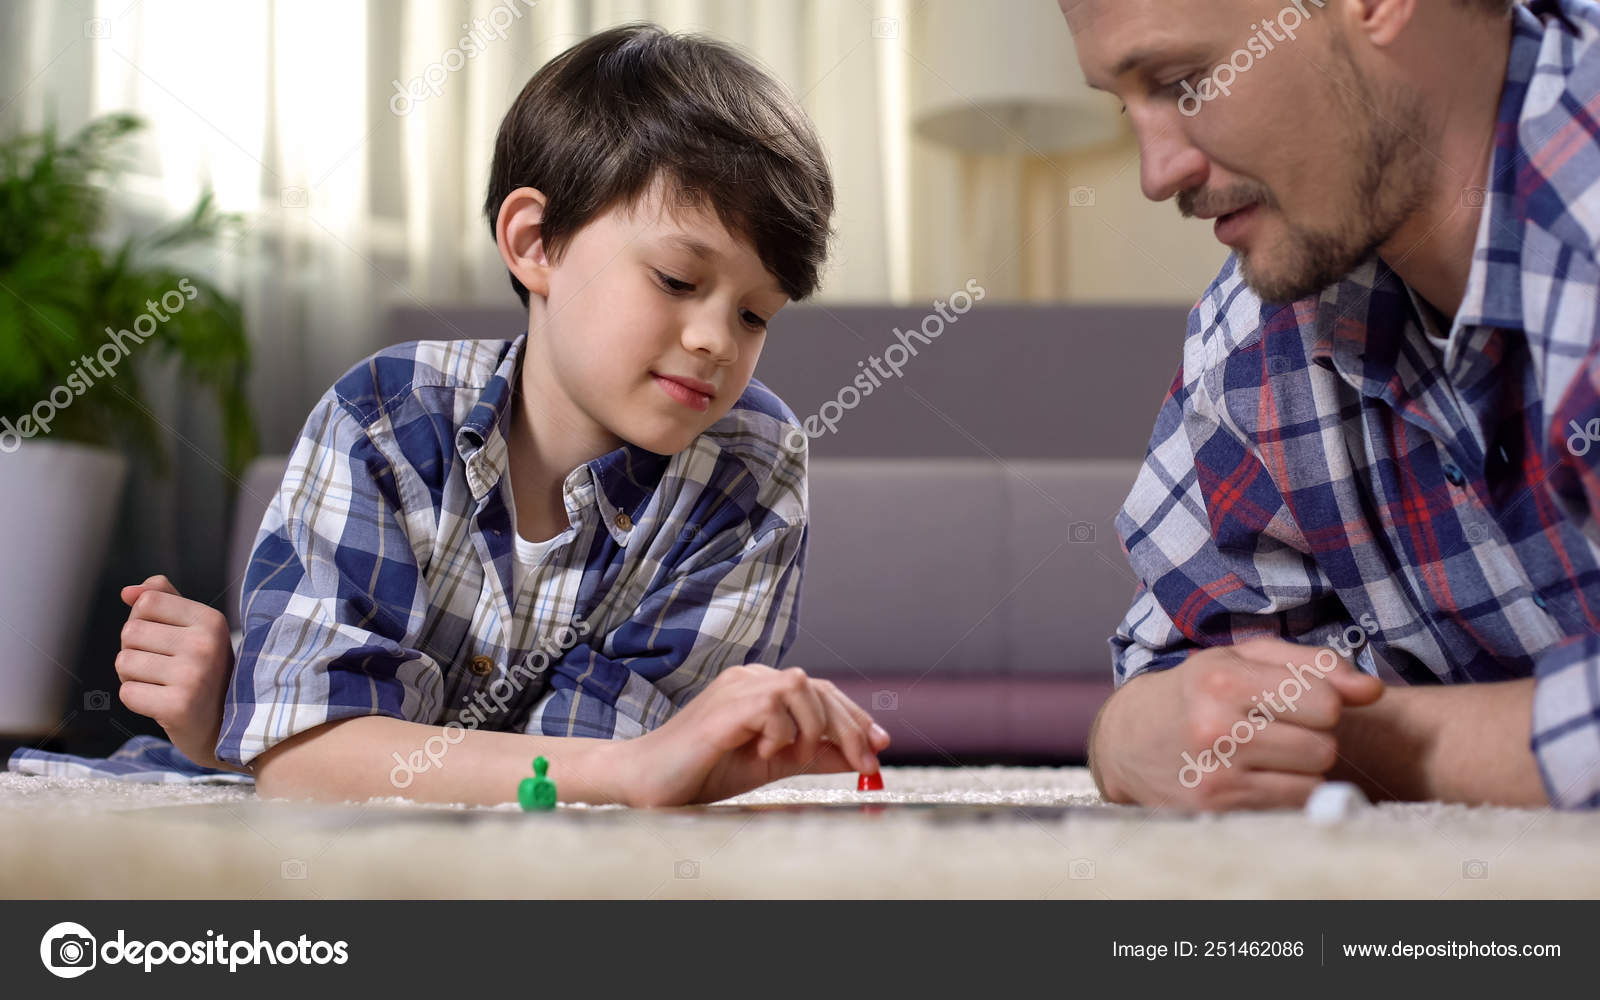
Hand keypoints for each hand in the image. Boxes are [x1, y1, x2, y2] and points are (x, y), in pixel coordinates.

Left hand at [114, 575, 238, 772]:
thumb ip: (164, 601)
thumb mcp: (195, 630)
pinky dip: (137, 700)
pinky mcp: (178, 707)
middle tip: (166, 668)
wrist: (225, 727)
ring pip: (124, 662)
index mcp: (211, 621)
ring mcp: (193, 676)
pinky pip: (127, 693)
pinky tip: (162, 703)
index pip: (147, 602)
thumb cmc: (204, 672)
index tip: (167, 640)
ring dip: (134, 677)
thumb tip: (127, 592)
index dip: (145, 621)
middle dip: (137, 651)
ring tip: (164, 685)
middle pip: (130, 632)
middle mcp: (205, 645)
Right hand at [616, 664, 891, 806]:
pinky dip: (780, 735)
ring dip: (812, 728)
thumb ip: (813, 755)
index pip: (820, 690)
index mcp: (759, 687)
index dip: (854, 715)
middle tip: (867, 762)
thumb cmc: (704, 770)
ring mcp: (737, 686)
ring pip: (802, 688)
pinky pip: (774, 708)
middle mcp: (750, 678)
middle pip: (818, 687)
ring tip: (792, 757)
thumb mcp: (773, 763)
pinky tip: (761, 753)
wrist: (649, 782)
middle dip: (850, 727)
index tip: (880, 745)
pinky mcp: (726, 705)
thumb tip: (859, 755)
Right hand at [1092, 638, 1384, 809]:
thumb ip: (1315, 664)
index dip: (1322, 701)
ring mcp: (1215, 775)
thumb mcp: (1245, 659)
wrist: (1129, 739)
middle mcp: (1214, 728)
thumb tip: (1373, 692)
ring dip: (1301, 769)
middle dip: (1311, 737)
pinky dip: (1286, 792)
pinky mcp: (1217, 811)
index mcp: (1222, 680)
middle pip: (1323, 746)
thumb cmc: (1199, 692)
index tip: (1296, 701)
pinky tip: (1257, 777)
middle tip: (1278, 729)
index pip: (1324, 702)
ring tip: (1267, 753)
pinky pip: (1292, 807)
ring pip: (1312, 781)